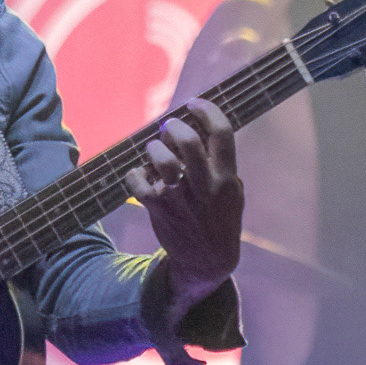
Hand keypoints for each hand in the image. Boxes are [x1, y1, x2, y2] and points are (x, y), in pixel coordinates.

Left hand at [124, 97, 243, 314]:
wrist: (207, 260)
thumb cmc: (219, 219)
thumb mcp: (232, 192)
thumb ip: (221, 164)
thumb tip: (202, 130)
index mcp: (226, 177)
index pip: (221, 132)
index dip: (206, 110)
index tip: (194, 104)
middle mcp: (204, 186)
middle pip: (187, 141)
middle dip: (173, 126)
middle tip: (167, 126)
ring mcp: (180, 198)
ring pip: (161, 160)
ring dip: (153, 148)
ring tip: (154, 150)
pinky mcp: (159, 209)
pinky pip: (138, 183)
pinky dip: (133, 174)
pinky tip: (139, 176)